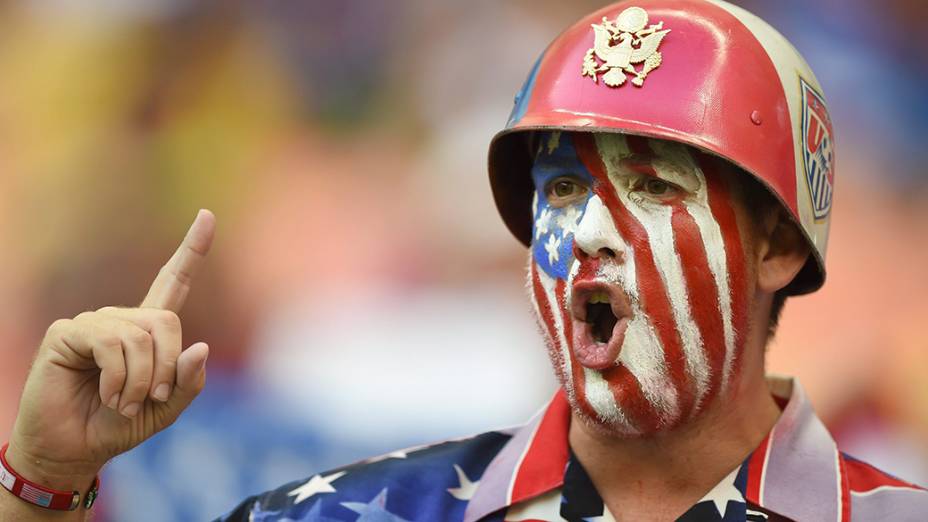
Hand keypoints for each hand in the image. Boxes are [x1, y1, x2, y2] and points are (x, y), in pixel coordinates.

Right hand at [6, 210, 215, 490]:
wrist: (72, 450)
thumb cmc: (116, 426)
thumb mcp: (165, 409)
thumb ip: (188, 383)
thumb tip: (201, 346)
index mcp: (147, 332)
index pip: (173, 282)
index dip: (192, 250)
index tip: (208, 215)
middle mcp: (122, 320)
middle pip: (166, 320)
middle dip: (167, 366)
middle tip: (154, 397)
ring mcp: (93, 323)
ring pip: (139, 335)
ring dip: (141, 379)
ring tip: (124, 402)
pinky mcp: (67, 333)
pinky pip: (110, 343)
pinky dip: (118, 376)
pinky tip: (108, 394)